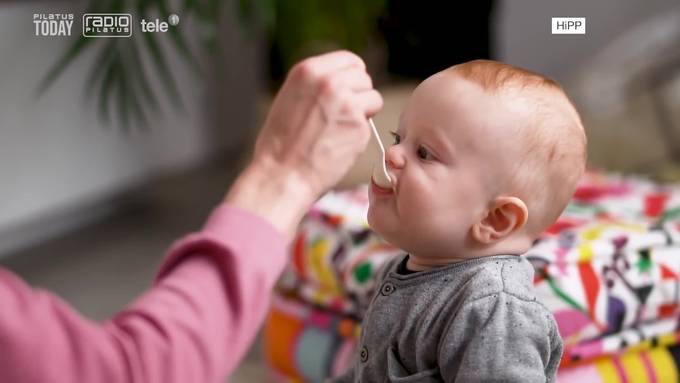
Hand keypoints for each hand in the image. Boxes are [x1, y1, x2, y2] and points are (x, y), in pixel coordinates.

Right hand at [253, 50, 382, 197]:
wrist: (282, 175)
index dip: (352, 77)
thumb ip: (317, 85)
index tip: (348, 91)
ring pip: (374, 98)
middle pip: (364, 77)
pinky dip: (359, 135)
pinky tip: (339, 146)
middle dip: (359, 94)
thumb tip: (342, 81)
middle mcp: (330, 82)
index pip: (349, 60)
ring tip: (340, 130)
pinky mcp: (360, 127)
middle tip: (343, 115)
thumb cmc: (280, 144)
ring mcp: (347, 103)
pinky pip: (370, 125)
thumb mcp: (290, 98)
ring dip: (364, 113)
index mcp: (309, 70)